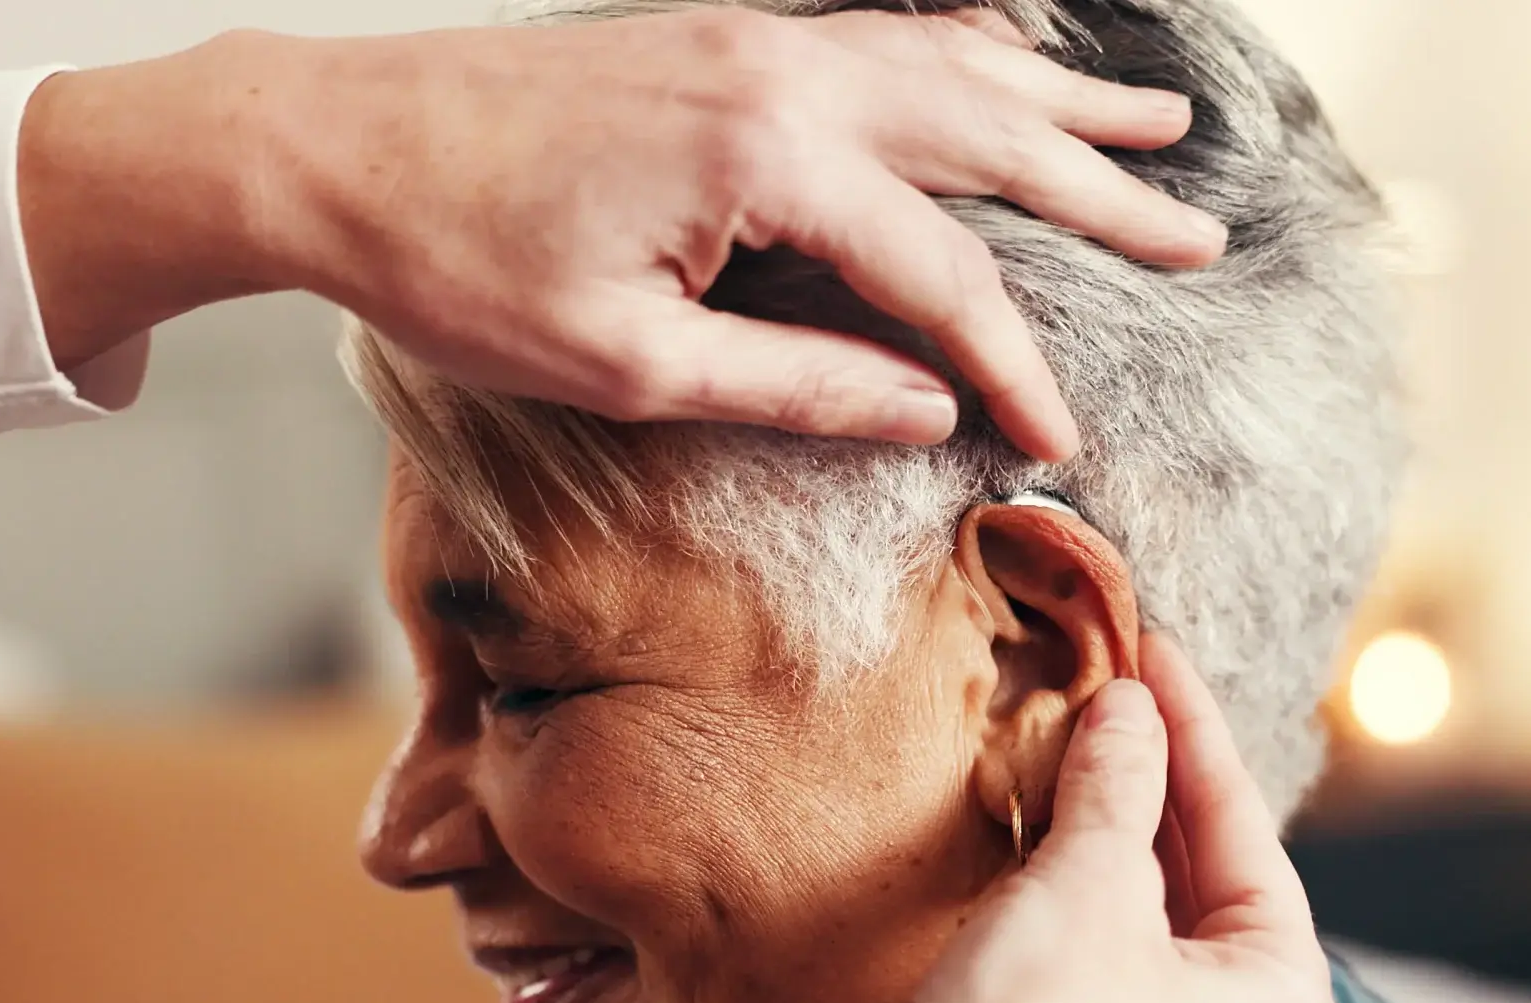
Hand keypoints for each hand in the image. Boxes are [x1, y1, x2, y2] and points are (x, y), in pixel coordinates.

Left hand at [17, 11, 1225, 460]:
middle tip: (1199, 235)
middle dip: (1101, 193)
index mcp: (770, 160)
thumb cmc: (458, 265)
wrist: (331, 145)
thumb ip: (793, 383)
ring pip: (948, 64)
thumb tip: (922, 412)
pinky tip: (999, 54)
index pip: (943, 275)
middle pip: (987, 139)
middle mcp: (784, 74)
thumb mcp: (627, 364)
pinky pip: (880, 31)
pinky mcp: (716, 36)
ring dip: (1054, 100)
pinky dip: (961, 47)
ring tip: (1153, 121)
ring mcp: (754, 39)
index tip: (1059, 434)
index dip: (1015, 362)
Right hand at [783, 633, 1342, 1002]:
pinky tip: (1039, 868)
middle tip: (1111, 696)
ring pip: (1157, 946)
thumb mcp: (1086, 885)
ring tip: (1071, 762)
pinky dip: (1083, 921)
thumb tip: (1128, 709)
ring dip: (1112, 855)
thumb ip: (1119, 786)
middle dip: (1155, 793)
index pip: (1249, 835)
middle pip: (1210, 893)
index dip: (1194, 730)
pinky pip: (1112, 994)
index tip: (1153, 651)